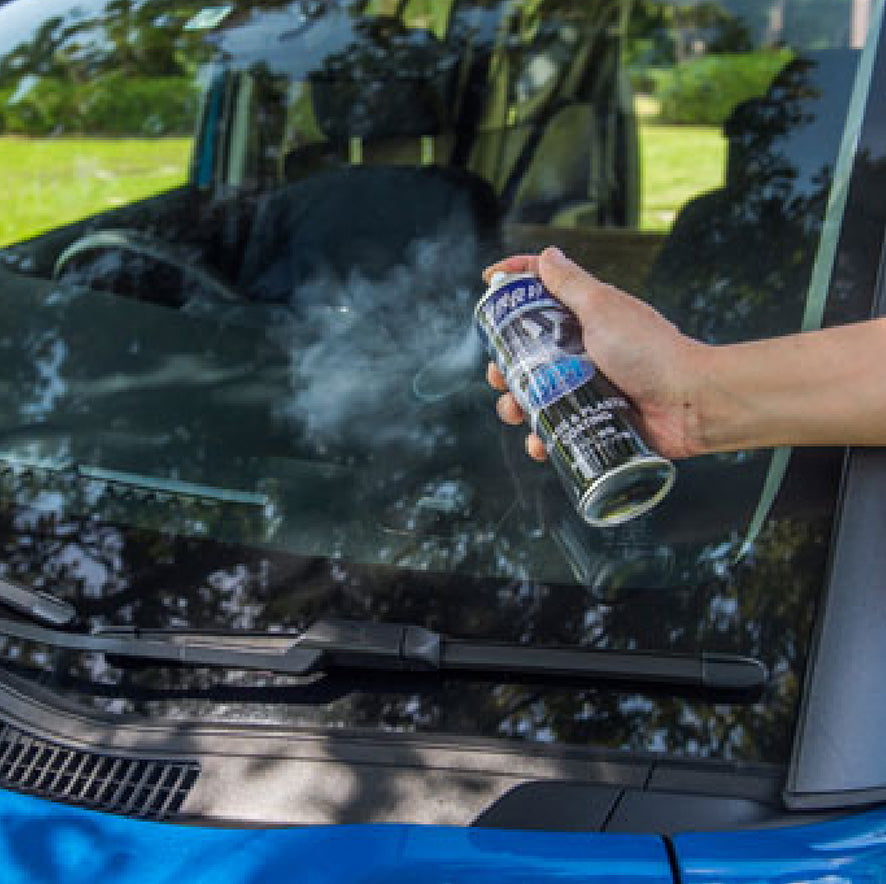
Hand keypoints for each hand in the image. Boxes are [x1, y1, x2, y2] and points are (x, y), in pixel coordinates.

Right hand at [483, 247, 709, 460]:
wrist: (690, 403)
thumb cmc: (651, 351)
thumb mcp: (603, 309)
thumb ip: (572, 284)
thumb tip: (547, 256)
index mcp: (583, 318)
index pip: (541, 291)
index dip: (512, 283)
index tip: (487, 283)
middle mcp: (582, 350)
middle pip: (527, 351)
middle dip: (504, 363)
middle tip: (499, 373)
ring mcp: (587, 387)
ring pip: (535, 394)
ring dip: (515, 404)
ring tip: (515, 411)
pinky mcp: (593, 419)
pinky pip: (557, 429)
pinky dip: (541, 438)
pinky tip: (538, 443)